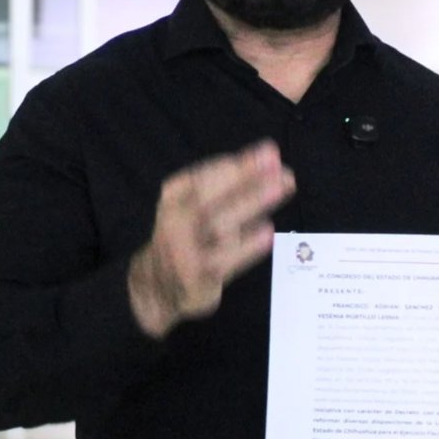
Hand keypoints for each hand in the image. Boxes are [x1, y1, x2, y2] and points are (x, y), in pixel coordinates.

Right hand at [129, 141, 294, 337]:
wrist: (158, 287)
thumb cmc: (191, 237)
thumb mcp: (199, 207)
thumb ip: (232, 187)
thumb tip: (275, 164)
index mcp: (175, 196)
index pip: (204, 175)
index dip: (238, 163)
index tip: (270, 152)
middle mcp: (175, 220)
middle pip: (209, 195)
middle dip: (243, 177)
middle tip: (277, 164)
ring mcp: (184, 251)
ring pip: (219, 225)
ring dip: (250, 204)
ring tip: (280, 189)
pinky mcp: (197, 278)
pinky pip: (224, 261)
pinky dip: (247, 247)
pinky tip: (268, 234)